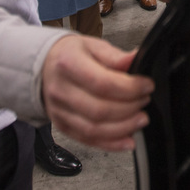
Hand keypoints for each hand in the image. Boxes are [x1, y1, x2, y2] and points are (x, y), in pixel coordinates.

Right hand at [40, 35, 153, 151]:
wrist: (43, 67)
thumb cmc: (70, 55)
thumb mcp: (92, 46)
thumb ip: (115, 57)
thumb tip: (136, 58)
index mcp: (68, 64)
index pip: (102, 83)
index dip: (129, 88)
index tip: (147, 86)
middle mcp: (60, 90)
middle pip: (99, 110)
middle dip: (129, 108)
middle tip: (145, 101)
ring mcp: (59, 111)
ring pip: (93, 130)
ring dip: (123, 128)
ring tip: (141, 119)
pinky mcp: (62, 126)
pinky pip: (88, 140)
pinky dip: (111, 144)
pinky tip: (128, 139)